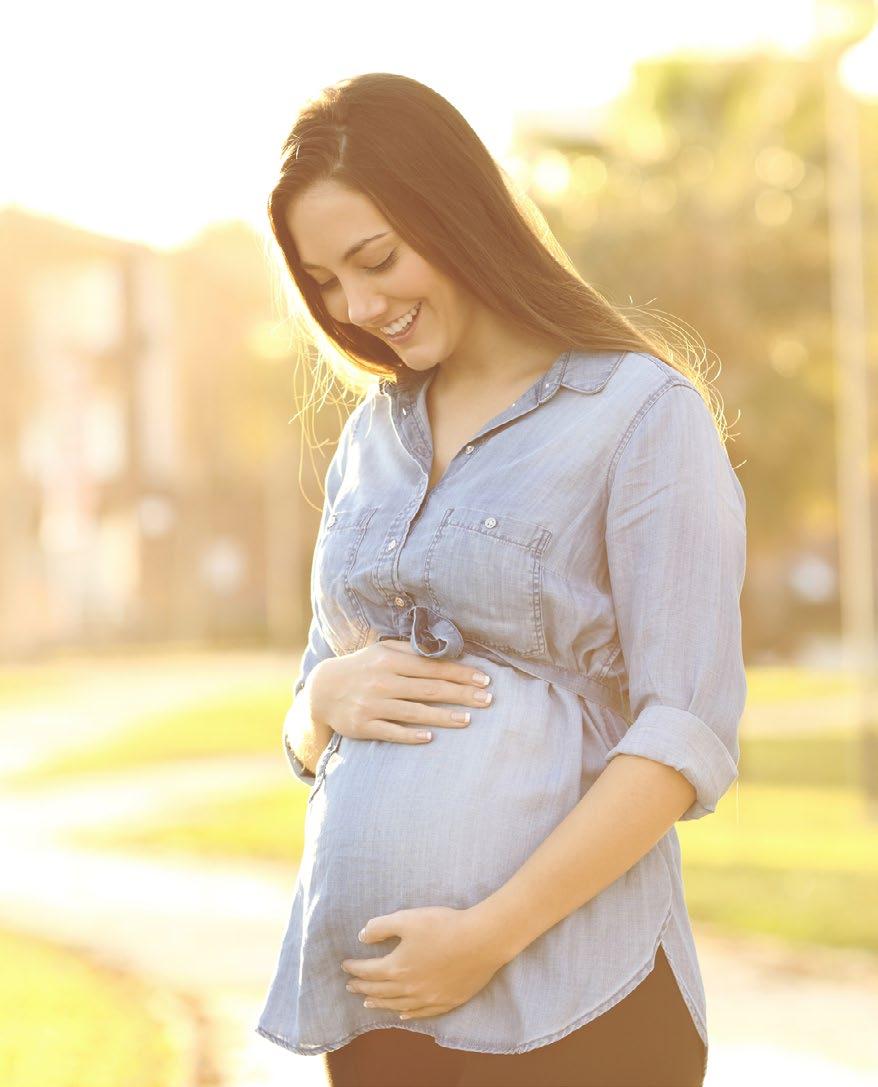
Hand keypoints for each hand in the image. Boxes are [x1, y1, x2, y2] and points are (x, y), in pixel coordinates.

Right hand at [308, 638, 493, 745]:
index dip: (460, 673)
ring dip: (444, 716)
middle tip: (488, 700)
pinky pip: (391, 731)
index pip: (433, 667)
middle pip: (429, 689)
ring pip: (414, 712)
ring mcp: (372, 704)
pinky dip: (411, 734)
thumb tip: (445, 650)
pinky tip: (430, 736)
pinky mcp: (362, 725)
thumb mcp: (382, 651)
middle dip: (461, 694)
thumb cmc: (363, 667)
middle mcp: (382, 681)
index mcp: (390, 660)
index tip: (485, 679)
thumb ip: (411, 651)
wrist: (323, 690)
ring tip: (468, 719)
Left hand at [340, 906, 507, 1019]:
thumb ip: (381, 927)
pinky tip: (403, 1014)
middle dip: (363, 988)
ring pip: (398, 1006)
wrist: (481, 940)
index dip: (355, 968)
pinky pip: (422, 1013)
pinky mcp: (447, 1001)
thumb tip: (362, 937)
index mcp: (397, 968)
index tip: (345, 966)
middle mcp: (410, 989)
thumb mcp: (407, 919)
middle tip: (350, 986)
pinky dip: (408, 1014)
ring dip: (380, 1004)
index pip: (369, 972)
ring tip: (368, 1004)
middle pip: (380, 992)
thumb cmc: (443, 926)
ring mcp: (429, 998)